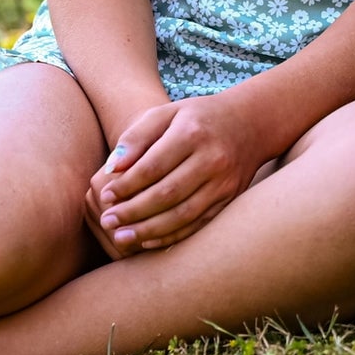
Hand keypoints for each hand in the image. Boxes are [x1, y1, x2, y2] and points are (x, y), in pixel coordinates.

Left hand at [84, 94, 266, 253]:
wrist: (249, 124)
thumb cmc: (196, 117)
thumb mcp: (165, 113)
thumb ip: (136, 137)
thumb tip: (111, 168)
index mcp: (191, 133)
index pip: (152, 167)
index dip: (126, 185)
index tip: (105, 197)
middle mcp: (211, 159)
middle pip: (166, 194)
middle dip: (133, 211)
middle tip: (107, 222)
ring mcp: (223, 183)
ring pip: (182, 215)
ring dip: (149, 230)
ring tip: (121, 237)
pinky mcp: (229, 200)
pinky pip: (198, 225)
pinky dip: (172, 236)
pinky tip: (148, 241)